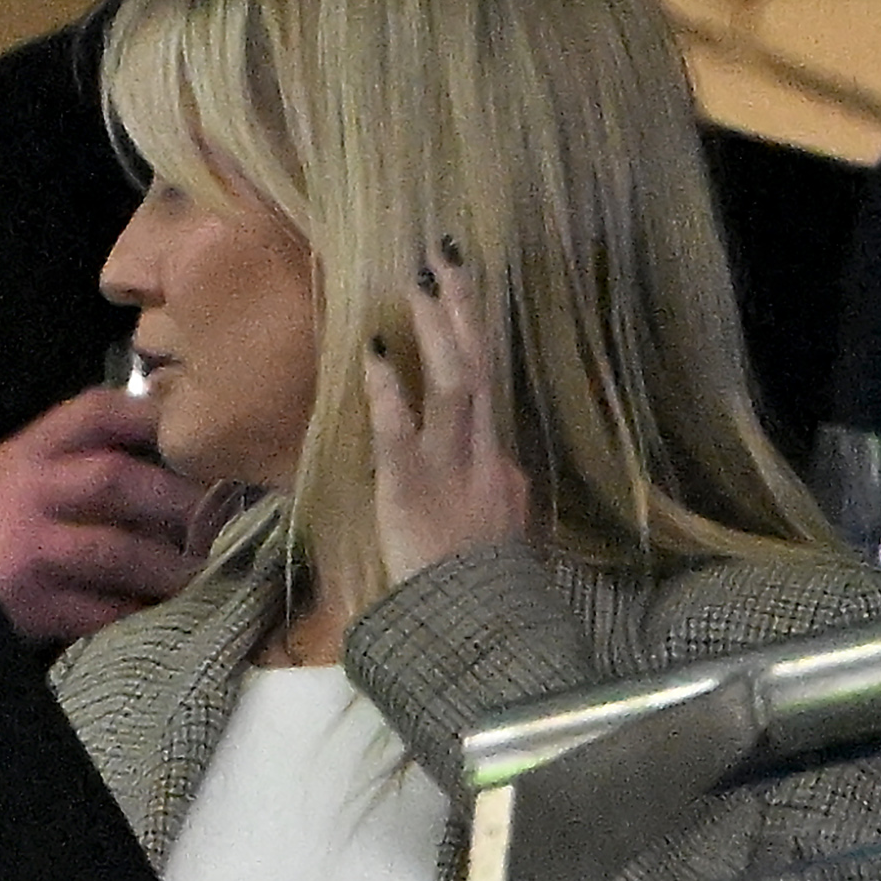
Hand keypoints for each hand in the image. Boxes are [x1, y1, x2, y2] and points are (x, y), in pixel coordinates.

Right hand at [0, 385, 206, 643]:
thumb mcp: (18, 475)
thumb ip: (72, 460)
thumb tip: (165, 451)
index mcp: (28, 452)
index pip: (97, 412)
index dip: (154, 418)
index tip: (199, 434)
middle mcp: (29, 491)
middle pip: (116, 480)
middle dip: (178, 500)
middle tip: (220, 518)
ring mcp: (29, 549)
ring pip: (116, 550)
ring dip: (169, 566)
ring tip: (201, 574)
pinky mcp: (31, 602)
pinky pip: (99, 610)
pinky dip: (136, 612)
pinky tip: (157, 613)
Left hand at [369, 235, 532, 586]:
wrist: (476, 628)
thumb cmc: (478, 590)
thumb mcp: (498, 534)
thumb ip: (497, 495)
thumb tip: (504, 472)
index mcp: (502, 464)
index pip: (490, 386)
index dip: (476, 336)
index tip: (463, 292)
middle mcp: (487, 454)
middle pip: (482, 365)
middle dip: (466, 308)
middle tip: (448, 253)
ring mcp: (455, 467)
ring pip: (457, 383)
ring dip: (438, 328)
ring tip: (420, 279)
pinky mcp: (415, 486)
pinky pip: (402, 429)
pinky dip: (390, 389)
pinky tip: (376, 352)